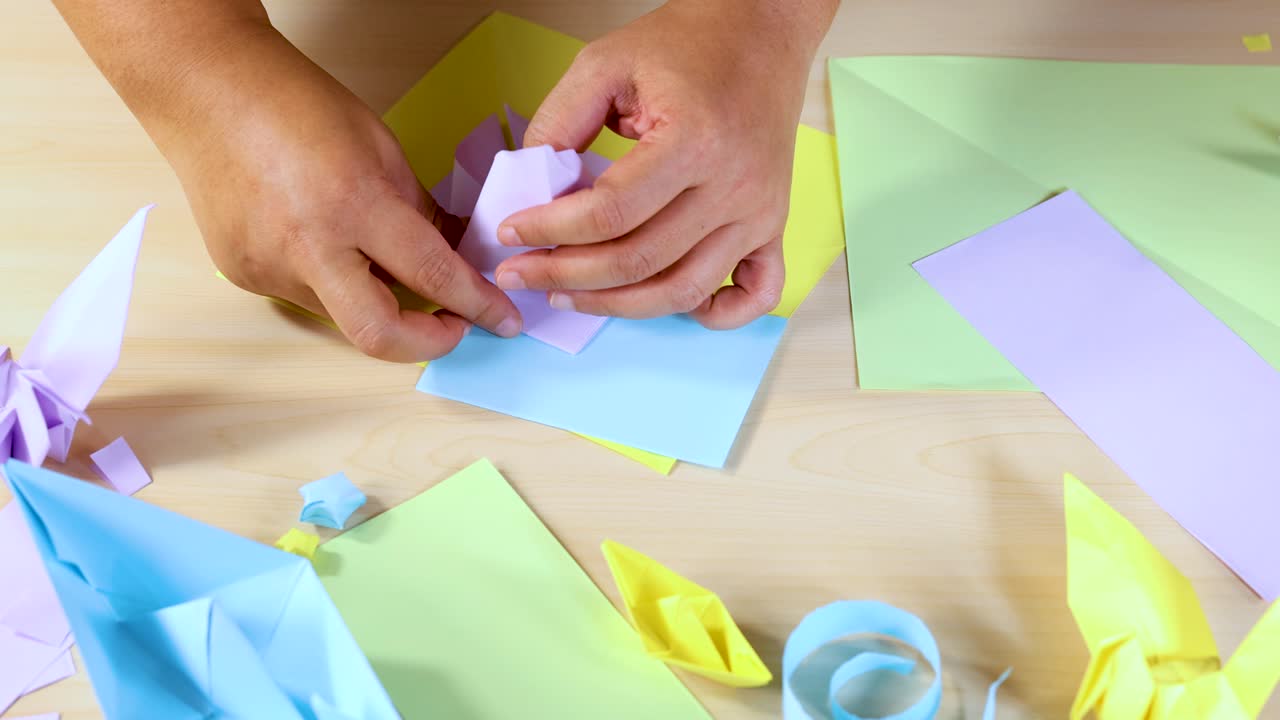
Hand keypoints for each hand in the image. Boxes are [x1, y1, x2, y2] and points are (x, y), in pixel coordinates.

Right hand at [143, 23, 520, 360]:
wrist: (206, 89)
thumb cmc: (295, 103)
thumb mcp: (381, 147)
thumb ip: (419, 210)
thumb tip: (455, 251)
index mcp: (350, 203)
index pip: (430, 274)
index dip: (476, 304)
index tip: (501, 319)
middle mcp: (305, 246)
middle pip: (378, 334)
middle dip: (428, 342)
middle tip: (455, 325)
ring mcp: (267, 266)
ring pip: (342, 313)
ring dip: (377, 299)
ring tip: (379, 258)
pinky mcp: (243, 274)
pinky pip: (306, 295)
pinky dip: (334, 280)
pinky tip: (325, 240)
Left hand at [494, 0, 834, 328]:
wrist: (760, 32)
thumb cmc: (687, 46)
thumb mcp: (605, 63)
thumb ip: (559, 122)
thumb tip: (529, 187)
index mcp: (694, 140)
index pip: (610, 212)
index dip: (550, 230)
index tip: (511, 233)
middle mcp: (734, 186)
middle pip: (640, 260)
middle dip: (567, 275)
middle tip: (521, 273)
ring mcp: (758, 213)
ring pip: (683, 290)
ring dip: (618, 305)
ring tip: (569, 296)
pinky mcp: (771, 225)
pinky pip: (756, 294)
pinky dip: (716, 314)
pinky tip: (671, 303)